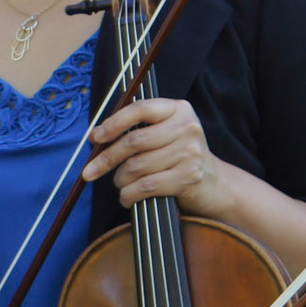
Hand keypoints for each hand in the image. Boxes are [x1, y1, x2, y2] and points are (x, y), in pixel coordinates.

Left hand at [82, 99, 230, 214]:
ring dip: (120, 179)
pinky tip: (127, 197)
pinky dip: (129, 194)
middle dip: (107, 158)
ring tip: (120, 183)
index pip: (140, 109)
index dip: (113, 123)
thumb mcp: (166, 133)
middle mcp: (187, 127)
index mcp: (178, 109)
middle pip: (134, 141)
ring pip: (137, 166)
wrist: (215, 183)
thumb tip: (96, 136)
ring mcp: (190, 152)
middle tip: (90, 170)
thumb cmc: (180, 156)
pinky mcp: (188, 177)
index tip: (95, 137)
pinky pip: (146, 186)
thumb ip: (138, 128)